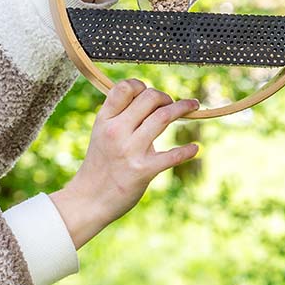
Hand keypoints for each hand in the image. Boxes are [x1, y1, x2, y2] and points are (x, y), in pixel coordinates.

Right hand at [49, 80, 198, 247]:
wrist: (89, 198)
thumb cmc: (99, 164)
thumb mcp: (100, 133)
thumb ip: (118, 116)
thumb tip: (146, 98)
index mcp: (104, 120)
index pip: (124, 88)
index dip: (141, 85)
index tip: (149, 93)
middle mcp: (116, 131)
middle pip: (149, 97)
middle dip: (166, 96)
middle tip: (172, 103)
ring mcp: (130, 150)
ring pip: (163, 117)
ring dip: (183, 108)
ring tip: (193, 107)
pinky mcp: (143, 170)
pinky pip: (172, 156)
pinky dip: (187, 150)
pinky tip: (195, 148)